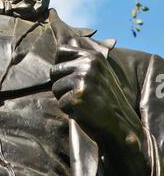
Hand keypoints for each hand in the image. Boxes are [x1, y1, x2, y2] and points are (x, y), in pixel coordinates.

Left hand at [50, 36, 149, 175]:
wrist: (121, 124)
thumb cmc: (107, 99)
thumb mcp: (100, 72)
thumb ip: (83, 61)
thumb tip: (60, 51)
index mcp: (93, 56)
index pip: (61, 51)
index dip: (60, 65)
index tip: (68, 76)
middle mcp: (88, 65)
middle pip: (54, 71)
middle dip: (61, 84)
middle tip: (78, 94)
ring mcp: (83, 80)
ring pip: (55, 87)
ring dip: (64, 98)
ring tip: (83, 102)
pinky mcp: (78, 97)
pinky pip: (60, 103)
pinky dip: (69, 110)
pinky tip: (84, 111)